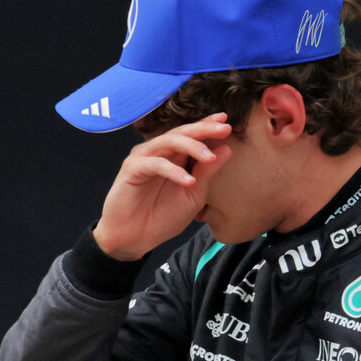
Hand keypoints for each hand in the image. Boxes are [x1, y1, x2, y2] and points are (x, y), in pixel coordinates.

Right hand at [92, 115, 232, 260]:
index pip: (192, 135)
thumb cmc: (162, 217)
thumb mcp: (193, 195)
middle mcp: (159, 151)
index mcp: (174, 156)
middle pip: (182, 132)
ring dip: (192, 147)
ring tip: (210, 157)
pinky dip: (173, 171)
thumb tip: (227, 149)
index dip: (208, 126)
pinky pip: (156, 163)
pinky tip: (189, 181)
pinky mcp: (132, 168)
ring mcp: (144, 157)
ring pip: (169, 142)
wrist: (135, 238)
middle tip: (225, 129)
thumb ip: (207, 173)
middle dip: (204, 129)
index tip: (228, 122)